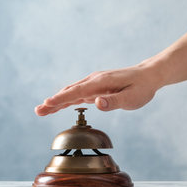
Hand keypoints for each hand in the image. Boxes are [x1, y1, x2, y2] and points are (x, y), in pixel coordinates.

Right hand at [35, 64, 160, 115]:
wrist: (147, 75)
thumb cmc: (141, 87)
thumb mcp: (132, 98)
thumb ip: (114, 101)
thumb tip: (96, 103)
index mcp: (100, 82)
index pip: (77, 92)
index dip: (61, 99)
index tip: (47, 103)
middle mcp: (93, 81)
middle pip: (68, 92)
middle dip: (52, 102)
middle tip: (38, 110)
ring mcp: (93, 83)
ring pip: (70, 93)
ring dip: (56, 102)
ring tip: (42, 110)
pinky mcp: (94, 88)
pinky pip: (77, 94)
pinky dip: (65, 100)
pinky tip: (57, 106)